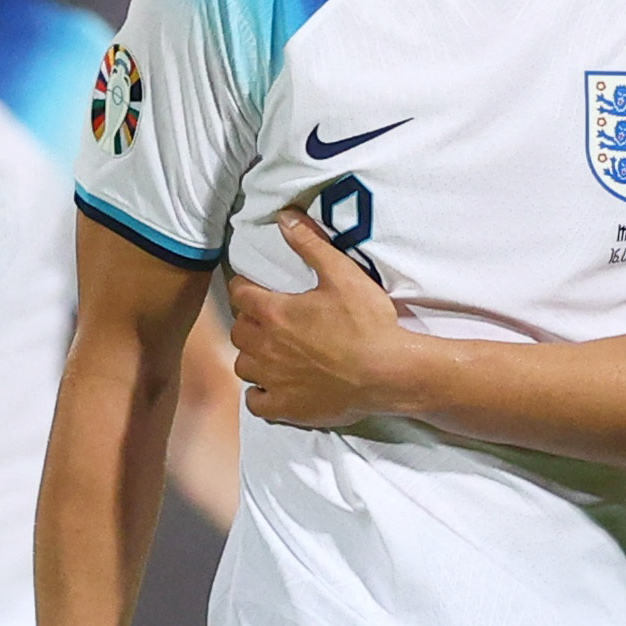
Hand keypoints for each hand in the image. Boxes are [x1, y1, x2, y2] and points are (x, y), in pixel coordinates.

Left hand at [226, 210, 414, 428]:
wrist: (387, 372)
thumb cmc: (367, 323)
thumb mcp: (342, 274)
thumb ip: (310, 244)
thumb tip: (285, 218)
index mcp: (274, 313)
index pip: (240, 294)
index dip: (245, 288)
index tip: (252, 287)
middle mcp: (265, 347)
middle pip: (239, 331)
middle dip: (249, 322)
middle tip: (268, 319)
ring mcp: (273, 380)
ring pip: (243, 365)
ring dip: (253, 356)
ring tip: (270, 352)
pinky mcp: (285, 407)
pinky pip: (255, 402)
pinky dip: (259, 393)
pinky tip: (273, 385)